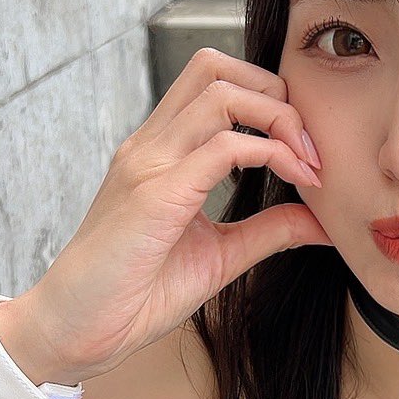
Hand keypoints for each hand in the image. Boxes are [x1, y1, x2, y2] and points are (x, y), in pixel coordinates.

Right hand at [18, 48, 331, 380]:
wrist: (76, 331)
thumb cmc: (133, 295)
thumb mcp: (220, 256)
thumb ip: (268, 229)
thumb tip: (322, 220)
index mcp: (160, 152)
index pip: (214, 82)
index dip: (269, 99)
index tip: (307, 152)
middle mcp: (151, 145)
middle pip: (215, 66)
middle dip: (276, 91)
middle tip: (310, 144)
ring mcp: (149, 164)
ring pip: (221, 93)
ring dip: (279, 117)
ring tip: (307, 161)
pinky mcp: (155, 194)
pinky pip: (224, 147)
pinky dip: (270, 154)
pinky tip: (294, 180)